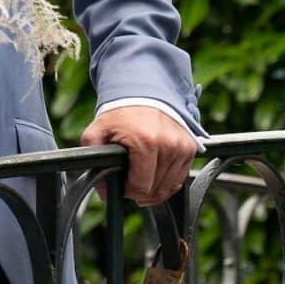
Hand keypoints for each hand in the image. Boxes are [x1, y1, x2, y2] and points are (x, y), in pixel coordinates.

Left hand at [81, 105, 197, 208]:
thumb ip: (94, 159)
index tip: (122, 183)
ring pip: (169, 187)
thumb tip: (103, 191)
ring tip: (142, 176)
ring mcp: (183, 146)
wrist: (144, 92)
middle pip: (156, 189)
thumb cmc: (121, 114)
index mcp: (146, 142)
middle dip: (140, 190)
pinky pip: (180, 178)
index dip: (128, 191)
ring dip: (154, 187)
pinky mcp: (191, 147)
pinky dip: (167, 181)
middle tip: (130, 179)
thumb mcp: (97, 132)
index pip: (141, 187)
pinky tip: (155, 175)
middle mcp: (169, 145)